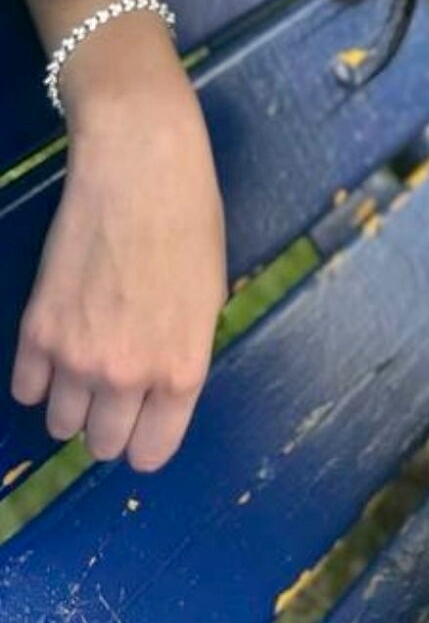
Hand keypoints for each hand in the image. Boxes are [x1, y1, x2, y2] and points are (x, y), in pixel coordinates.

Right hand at [9, 77, 227, 471]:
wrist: (140, 170)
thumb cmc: (190, 222)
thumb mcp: (208, 298)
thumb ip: (181, 354)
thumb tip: (160, 388)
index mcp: (182, 370)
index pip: (153, 452)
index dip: (146, 441)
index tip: (142, 424)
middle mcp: (129, 377)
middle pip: (104, 445)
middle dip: (110, 424)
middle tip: (114, 387)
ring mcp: (78, 358)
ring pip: (62, 424)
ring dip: (73, 402)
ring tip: (85, 361)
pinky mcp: (37, 332)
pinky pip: (27, 389)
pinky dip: (39, 377)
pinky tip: (56, 346)